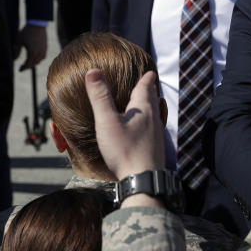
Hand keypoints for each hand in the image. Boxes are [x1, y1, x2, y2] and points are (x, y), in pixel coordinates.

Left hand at [14, 24, 46, 69]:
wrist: (37, 25)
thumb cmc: (26, 32)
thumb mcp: (19, 41)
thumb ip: (16, 51)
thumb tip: (14, 59)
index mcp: (32, 52)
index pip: (28, 64)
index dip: (23, 68)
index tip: (19, 70)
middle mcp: (39, 53)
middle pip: (33, 64)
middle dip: (28, 66)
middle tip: (22, 67)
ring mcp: (43, 50)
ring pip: (39, 61)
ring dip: (33, 63)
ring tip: (28, 62)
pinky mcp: (46, 48)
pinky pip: (42, 57)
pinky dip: (38, 59)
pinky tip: (34, 57)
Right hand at [85, 69, 164, 183]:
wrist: (144, 179)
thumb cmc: (124, 150)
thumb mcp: (107, 122)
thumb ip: (100, 97)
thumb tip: (93, 71)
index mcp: (144, 108)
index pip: (146, 87)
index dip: (146, 78)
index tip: (150, 71)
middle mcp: (154, 118)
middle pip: (153, 99)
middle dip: (150, 90)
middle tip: (150, 83)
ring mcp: (157, 133)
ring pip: (155, 113)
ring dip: (151, 105)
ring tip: (147, 103)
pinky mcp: (155, 147)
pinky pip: (153, 127)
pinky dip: (149, 121)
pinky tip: (144, 129)